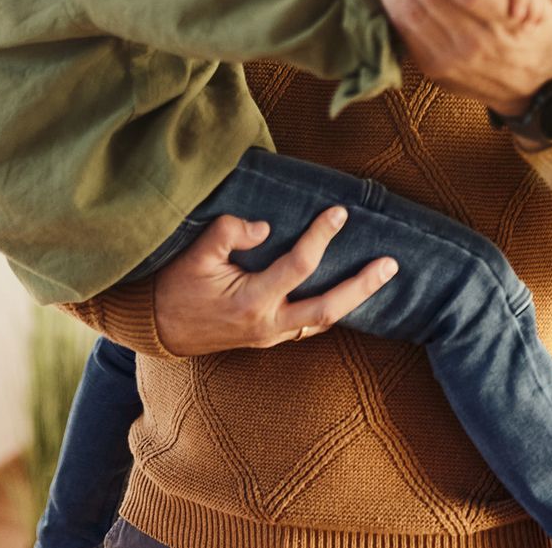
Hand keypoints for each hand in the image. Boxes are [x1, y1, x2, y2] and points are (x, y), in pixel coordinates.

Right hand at [151, 209, 398, 355]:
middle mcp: (268, 324)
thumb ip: (229, 232)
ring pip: (323, 321)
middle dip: (362, 286)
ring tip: (379, 277)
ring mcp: (271, 336)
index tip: (340, 212)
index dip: (321, 236)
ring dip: (354, 300)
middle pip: (328, 308)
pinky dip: (331, 310)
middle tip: (390, 264)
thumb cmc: (176, 286)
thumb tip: (266, 226)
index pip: (298, 265)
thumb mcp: (195, 254)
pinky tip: (347, 295)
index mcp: (252, 301)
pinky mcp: (270, 338)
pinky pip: (309, 325)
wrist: (160, 328)